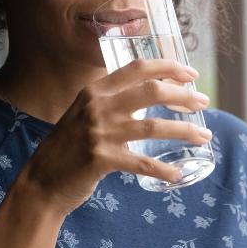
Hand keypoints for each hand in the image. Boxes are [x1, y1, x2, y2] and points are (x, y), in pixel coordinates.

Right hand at [17, 59, 211, 216]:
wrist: (42, 180)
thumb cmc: (69, 146)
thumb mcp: (84, 112)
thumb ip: (111, 100)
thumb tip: (151, 92)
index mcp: (94, 89)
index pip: (138, 68)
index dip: (168, 67)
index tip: (191, 73)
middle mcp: (97, 106)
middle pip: (151, 92)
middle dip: (183, 96)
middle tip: (203, 102)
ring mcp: (98, 132)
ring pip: (153, 127)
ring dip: (184, 131)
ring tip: (205, 136)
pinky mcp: (101, 159)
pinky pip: (142, 164)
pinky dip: (164, 169)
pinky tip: (178, 175)